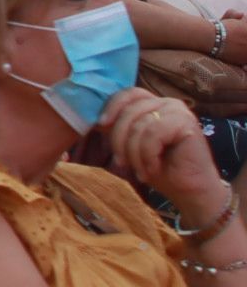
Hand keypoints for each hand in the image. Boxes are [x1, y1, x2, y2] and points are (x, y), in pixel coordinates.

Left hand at [95, 86, 226, 217]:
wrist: (190, 191)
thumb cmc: (160, 169)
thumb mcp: (131, 145)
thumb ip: (117, 127)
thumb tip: (95, 118)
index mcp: (153, 104)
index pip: (126, 94)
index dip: (110, 108)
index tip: (100, 126)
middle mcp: (167, 103)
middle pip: (128, 110)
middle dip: (119, 140)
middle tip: (122, 163)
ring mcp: (178, 110)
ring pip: (139, 125)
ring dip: (134, 153)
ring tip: (140, 171)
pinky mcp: (187, 122)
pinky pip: (153, 134)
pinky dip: (148, 155)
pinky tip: (153, 169)